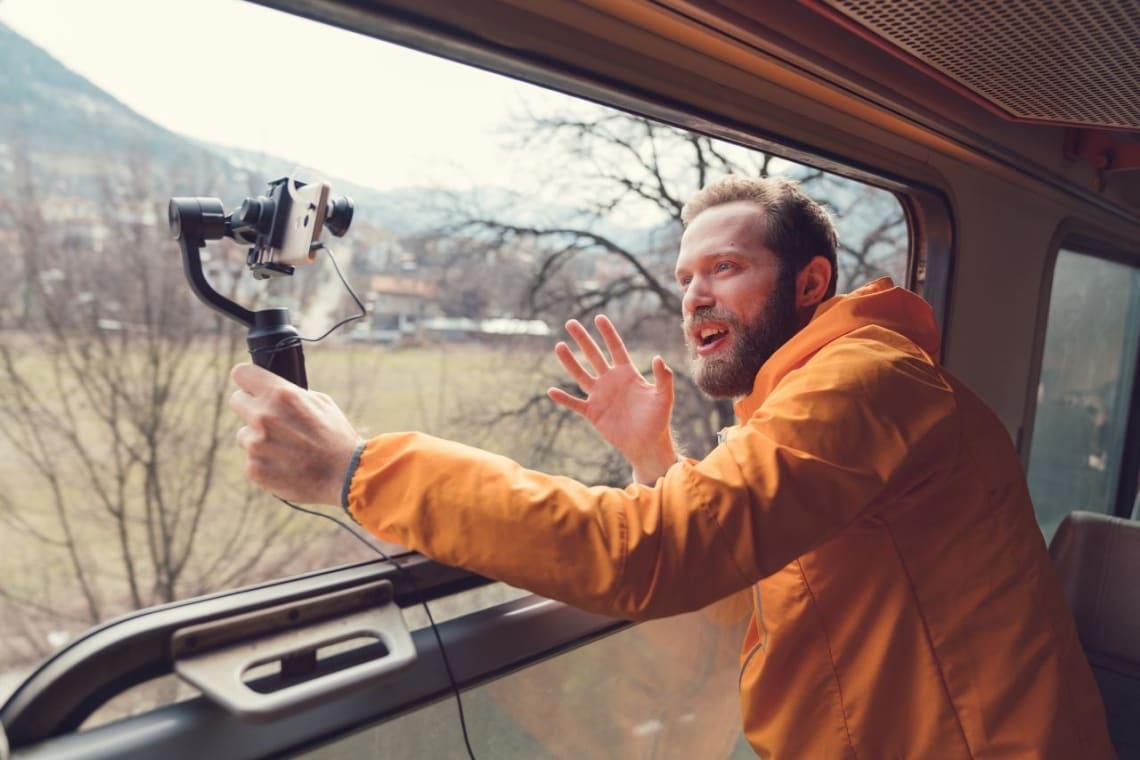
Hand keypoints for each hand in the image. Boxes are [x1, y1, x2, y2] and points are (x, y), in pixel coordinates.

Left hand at [230, 364, 362, 504]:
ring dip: (259, 439)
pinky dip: (264, 462)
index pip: (242, 373)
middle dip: (251, 407)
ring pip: (244, 434)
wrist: (345, 477)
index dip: (248, 380)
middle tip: (271, 419)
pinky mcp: (253, 468)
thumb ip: (291, 394)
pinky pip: (251, 459)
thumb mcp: (321, 403)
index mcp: (281, 394)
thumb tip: (272, 391)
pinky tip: (286, 465)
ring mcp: (255, 444)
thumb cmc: (337, 437)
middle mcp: (263, 416)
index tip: (252, 386)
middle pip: (237, 400)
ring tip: (286, 449)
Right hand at [547, 315, 676, 483]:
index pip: (616, 348)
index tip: (598, 318)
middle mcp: (611, 381)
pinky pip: (575, 403)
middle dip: (583, 339)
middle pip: (594, 355)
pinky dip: (563, 399)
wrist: (647, 443)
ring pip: (580, 375)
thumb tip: (658, 357)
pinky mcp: (593, 412)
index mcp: (628, 374)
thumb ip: (664, 377)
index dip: (608, 333)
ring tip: (559, 346)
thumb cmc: (658, 420)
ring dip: (569, 361)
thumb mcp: (664, 397)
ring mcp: (600, 396)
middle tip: (570, 323)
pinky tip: (551, 391)